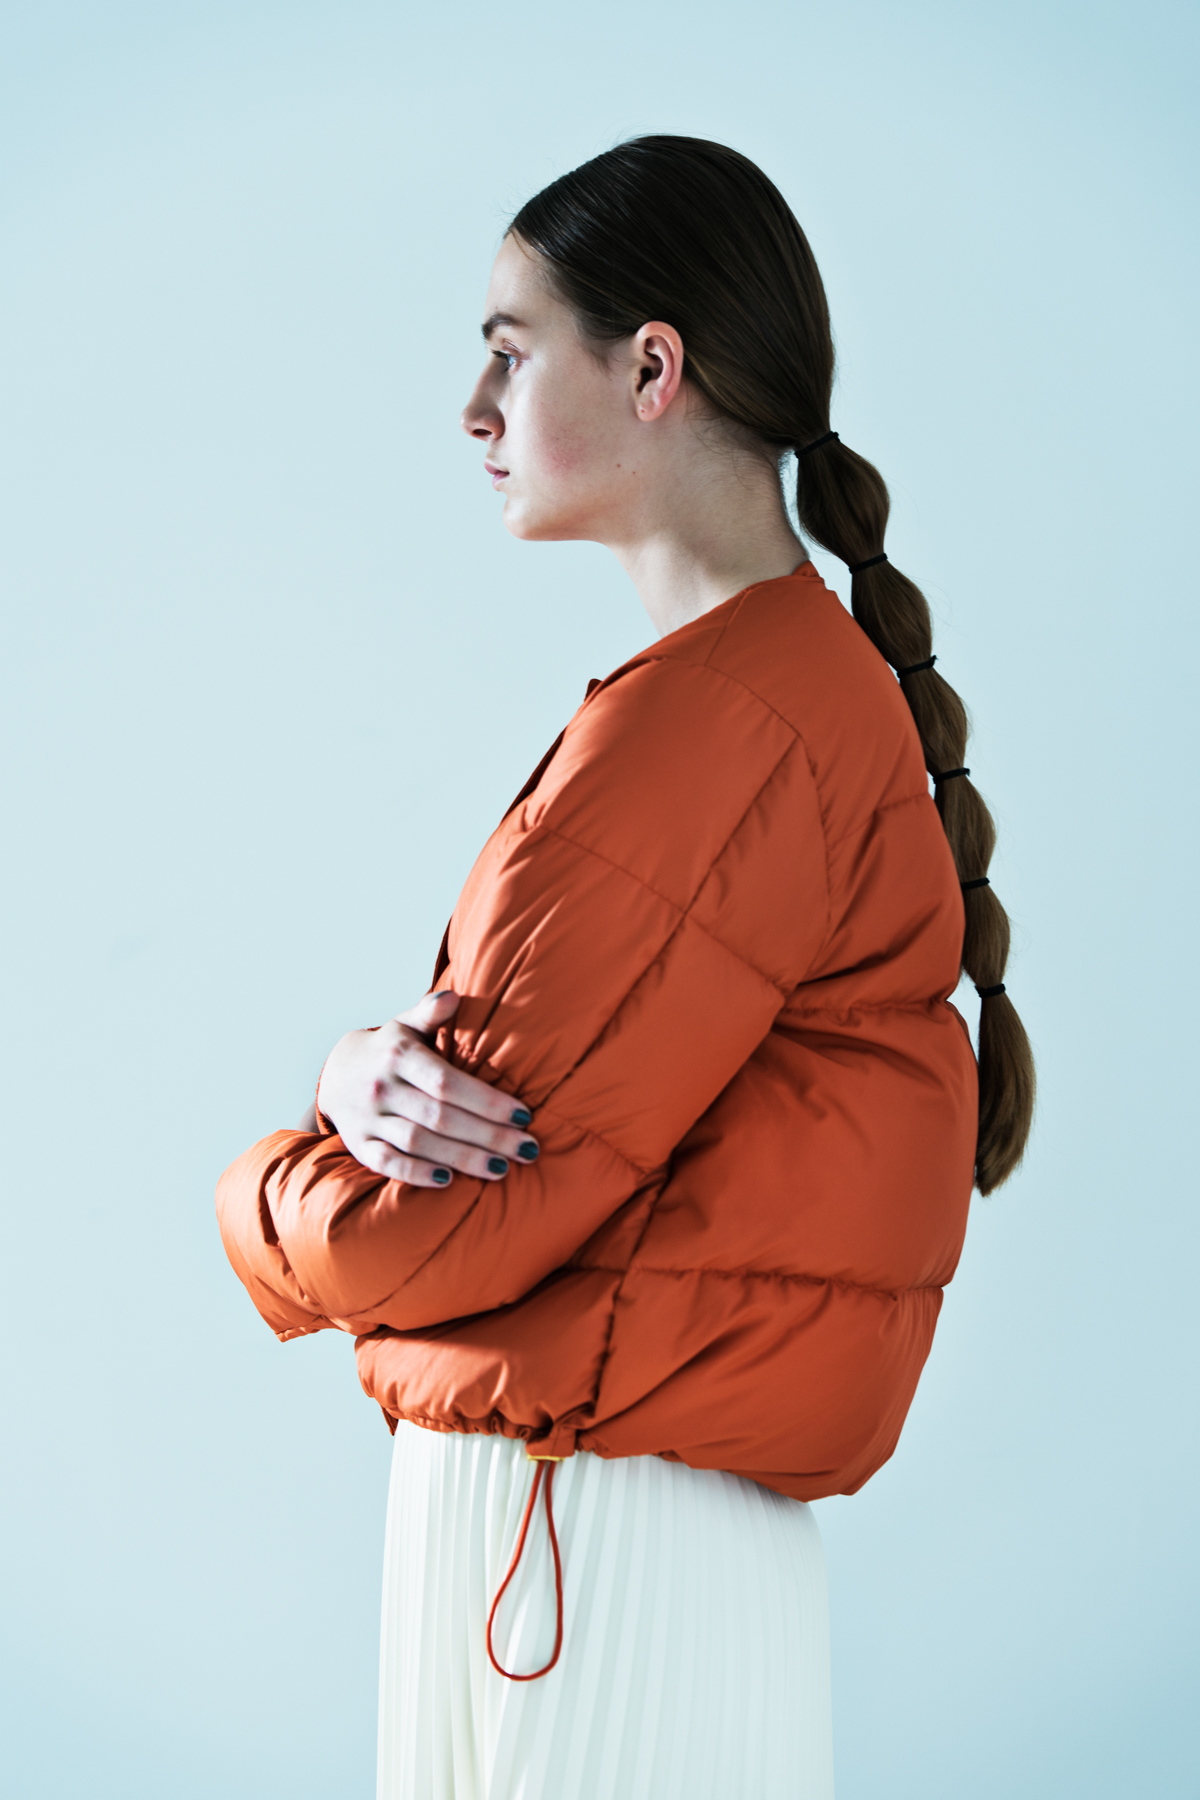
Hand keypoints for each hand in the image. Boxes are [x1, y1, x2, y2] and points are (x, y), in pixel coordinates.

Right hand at [311, 990, 538, 1188]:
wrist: (336, 1073)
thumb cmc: (389, 1049)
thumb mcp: (407, 1024)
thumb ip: (430, 1011)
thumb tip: (454, 997)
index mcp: (399, 1055)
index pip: (448, 1083)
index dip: (487, 1101)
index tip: (524, 1116)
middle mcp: (382, 1087)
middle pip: (441, 1117)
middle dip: (488, 1136)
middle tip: (527, 1149)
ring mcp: (369, 1118)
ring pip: (419, 1142)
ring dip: (462, 1158)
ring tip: (502, 1169)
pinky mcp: (359, 1145)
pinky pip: (388, 1163)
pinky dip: (417, 1173)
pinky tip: (449, 1181)